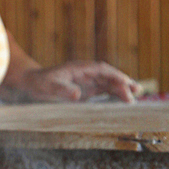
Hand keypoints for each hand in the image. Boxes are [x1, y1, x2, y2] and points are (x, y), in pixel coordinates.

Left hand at [12, 60, 141, 102]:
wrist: (31, 82)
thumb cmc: (40, 83)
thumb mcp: (49, 87)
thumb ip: (63, 90)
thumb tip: (78, 95)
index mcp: (79, 68)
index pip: (101, 70)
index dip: (114, 76)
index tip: (125, 84)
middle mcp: (85, 72)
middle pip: (108, 75)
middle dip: (122, 82)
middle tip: (136, 91)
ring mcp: (86, 80)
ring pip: (107, 82)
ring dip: (120, 88)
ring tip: (134, 96)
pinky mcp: (85, 88)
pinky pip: (102, 90)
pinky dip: (113, 93)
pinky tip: (121, 100)